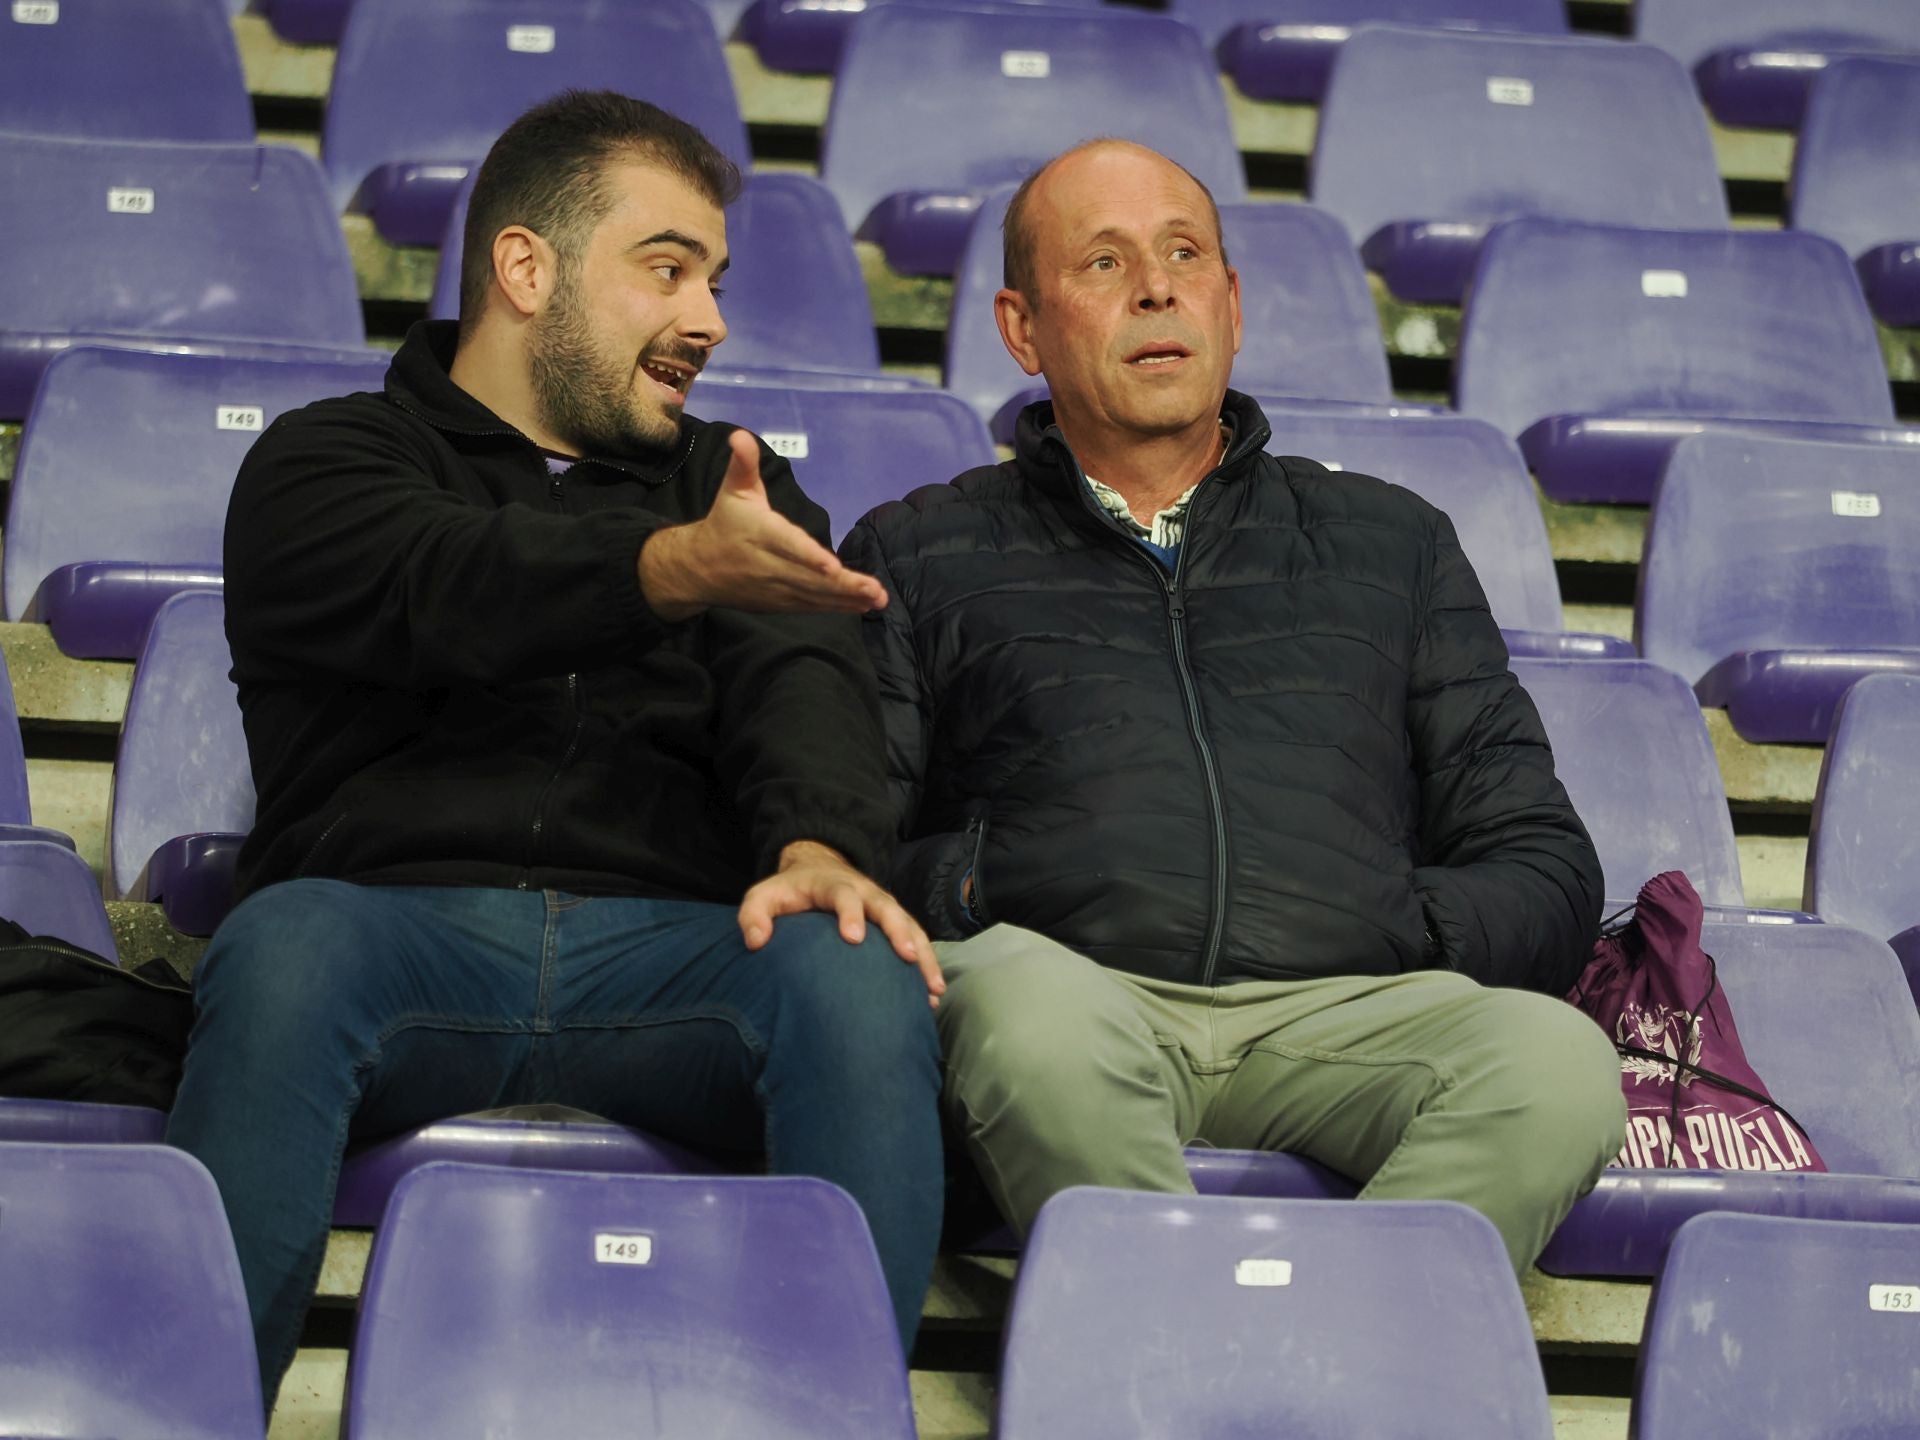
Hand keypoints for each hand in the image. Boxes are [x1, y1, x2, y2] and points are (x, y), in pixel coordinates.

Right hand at [639, 430, 888, 620]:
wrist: (698, 569)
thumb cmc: (725, 522)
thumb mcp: (732, 489)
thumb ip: (743, 464)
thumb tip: (740, 436)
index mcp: (761, 533)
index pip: (788, 545)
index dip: (809, 556)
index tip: (833, 566)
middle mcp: (769, 565)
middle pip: (808, 577)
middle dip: (843, 585)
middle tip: (876, 590)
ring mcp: (775, 588)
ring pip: (813, 596)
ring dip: (847, 599)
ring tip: (879, 599)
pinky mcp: (779, 603)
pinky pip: (810, 606)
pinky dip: (836, 607)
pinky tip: (863, 605)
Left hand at [738, 840, 945, 1005]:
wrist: (818, 869)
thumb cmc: (789, 892)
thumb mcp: (763, 896)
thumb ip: (754, 915)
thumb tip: (755, 942)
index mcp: (832, 885)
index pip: (844, 895)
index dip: (850, 913)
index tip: (853, 938)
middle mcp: (866, 893)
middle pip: (887, 908)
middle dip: (898, 931)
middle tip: (906, 957)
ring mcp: (884, 906)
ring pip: (909, 926)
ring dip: (922, 955)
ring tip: (932, 987)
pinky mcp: (895, 921)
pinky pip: (915, 940)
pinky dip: (926, 964)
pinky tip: (933, 994)